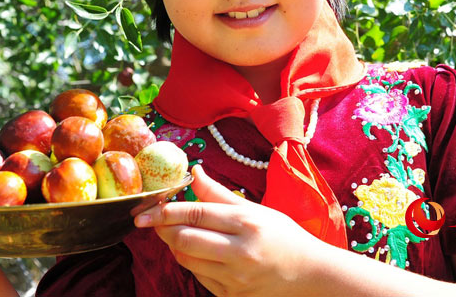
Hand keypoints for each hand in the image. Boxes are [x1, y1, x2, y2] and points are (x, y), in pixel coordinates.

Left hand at [134, 165, 327, 296]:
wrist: (311, 274)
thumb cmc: (284, 236)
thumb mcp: (255, 209)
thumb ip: (219, 193)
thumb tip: (194, 172)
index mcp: (246, 223)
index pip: (195, 214)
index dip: (165, 211)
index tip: (145, 209)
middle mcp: (239, 252)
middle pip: (184, 240)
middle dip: (163, 229)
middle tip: (155, 220)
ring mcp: (235, 278)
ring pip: (186, 260)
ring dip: (175, 246)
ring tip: (179, 234)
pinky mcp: (231, 295)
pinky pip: (198, 277)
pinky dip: (191, 263)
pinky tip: (198, 252)